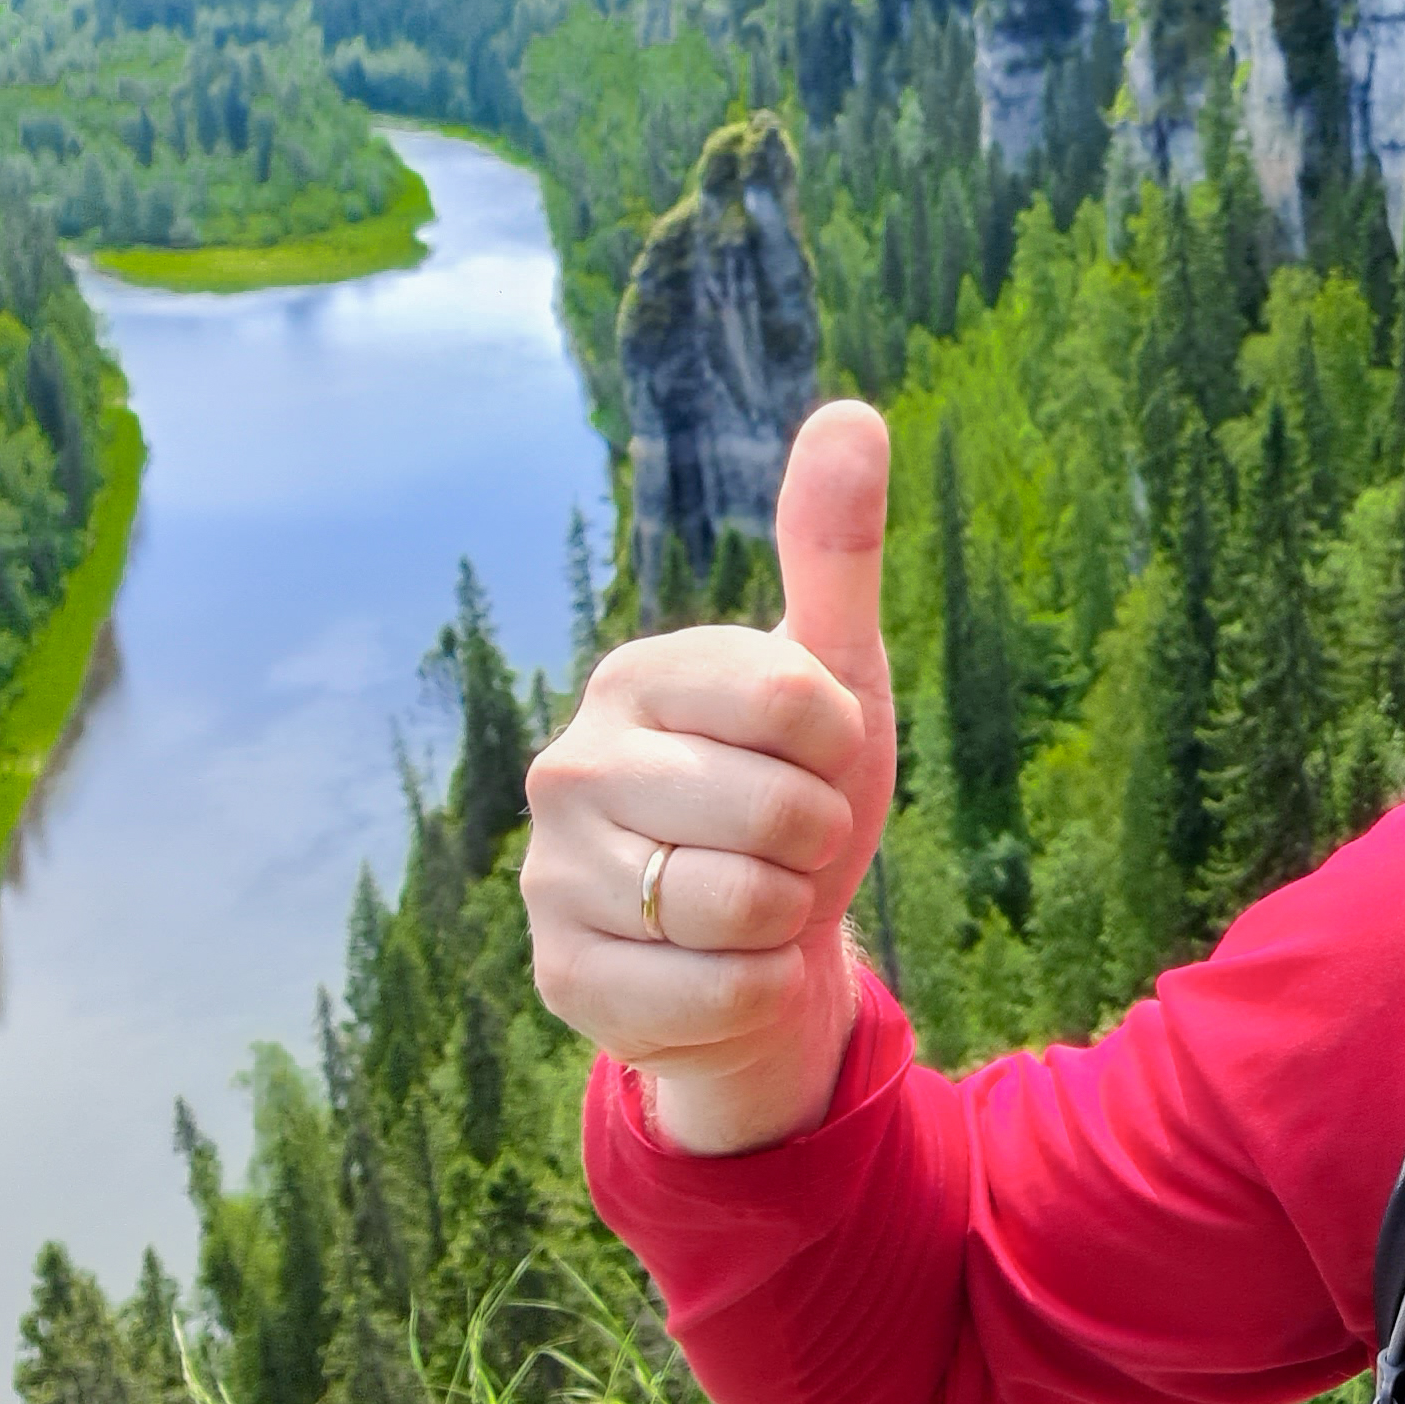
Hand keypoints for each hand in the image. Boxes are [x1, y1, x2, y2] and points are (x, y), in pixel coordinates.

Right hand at [523, 401, 897, 1153]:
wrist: (762, 949)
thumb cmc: (796, 795)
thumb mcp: (835, 677)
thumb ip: (834, 550)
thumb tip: (853, 412)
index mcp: (637, 677)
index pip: (797, 700)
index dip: (841, 747)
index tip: (817, 758)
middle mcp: (568, 766)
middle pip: (776, 812)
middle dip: (817, 841)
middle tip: (786, 845)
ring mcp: (551, 878)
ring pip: (742, 907)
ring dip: (784, 918)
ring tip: (754, 904)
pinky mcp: (563, 980)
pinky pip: (715, 991)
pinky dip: (753, 989)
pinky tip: (723, 969)